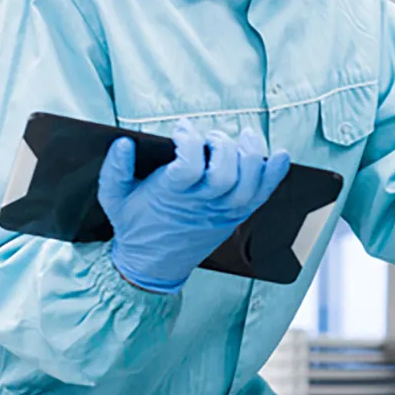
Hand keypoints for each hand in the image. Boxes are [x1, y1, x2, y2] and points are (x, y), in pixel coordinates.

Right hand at [97, 122, 290, 293]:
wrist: (152, 265)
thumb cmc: (135, 227)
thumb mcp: (114, 198)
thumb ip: (114, 170)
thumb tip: (123, 143)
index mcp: (170, 196)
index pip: (189, 167)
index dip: (189, 142)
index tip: (182, 129)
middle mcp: (200, 205)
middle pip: (225, 174)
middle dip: (223, 147)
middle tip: (212, 138)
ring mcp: (221, 212)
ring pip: (248, 185)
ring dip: (252, 156)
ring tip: (246, 136)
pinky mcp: (235, 217)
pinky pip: (262, 197)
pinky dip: (275, 175)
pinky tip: (280, 156)